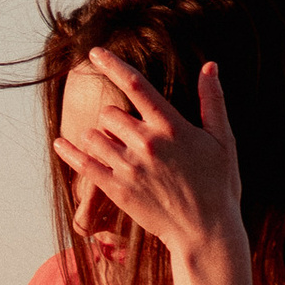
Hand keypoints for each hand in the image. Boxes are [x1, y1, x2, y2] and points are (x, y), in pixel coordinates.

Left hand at [53, 51, 244, 271]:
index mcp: (171, 127)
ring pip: (94, 136)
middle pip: (110, 113)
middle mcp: (147, 144)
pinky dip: (70, 152)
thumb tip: (210, 66)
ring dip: (99, 137)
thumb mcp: (224, 141)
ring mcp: (129, 168)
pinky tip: (60, 143)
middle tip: (128, 132)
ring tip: (114, 148)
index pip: (136, 85)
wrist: (207, 232)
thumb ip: (213, 101)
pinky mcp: (117, 190)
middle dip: (115, 117)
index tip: (94, 52)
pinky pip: (84, 165)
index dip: (112, 65)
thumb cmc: (219, 186)